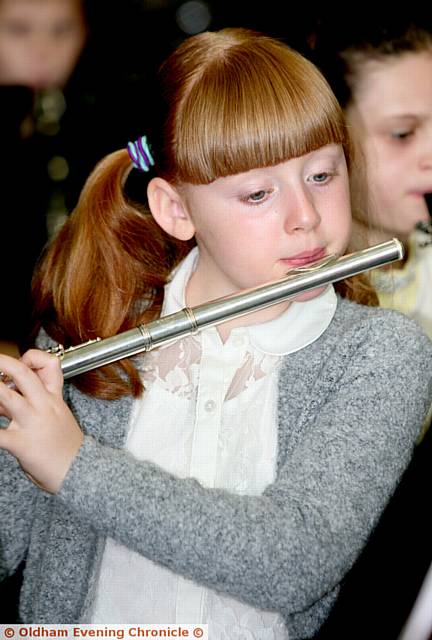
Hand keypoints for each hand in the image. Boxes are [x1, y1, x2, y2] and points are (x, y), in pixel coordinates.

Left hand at [0, 350, 82, 493]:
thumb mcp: (55, 417)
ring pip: (7, 397)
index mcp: (53, 398)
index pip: (50, 365)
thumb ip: (29, 404)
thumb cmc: (66, 446)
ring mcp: (32, 423)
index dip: (32, 357)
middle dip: (3, 363)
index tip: (18, 363)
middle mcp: (43, 406)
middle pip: (23, 374)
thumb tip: (2, 398)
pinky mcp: (21, 444)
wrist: (80, 471)